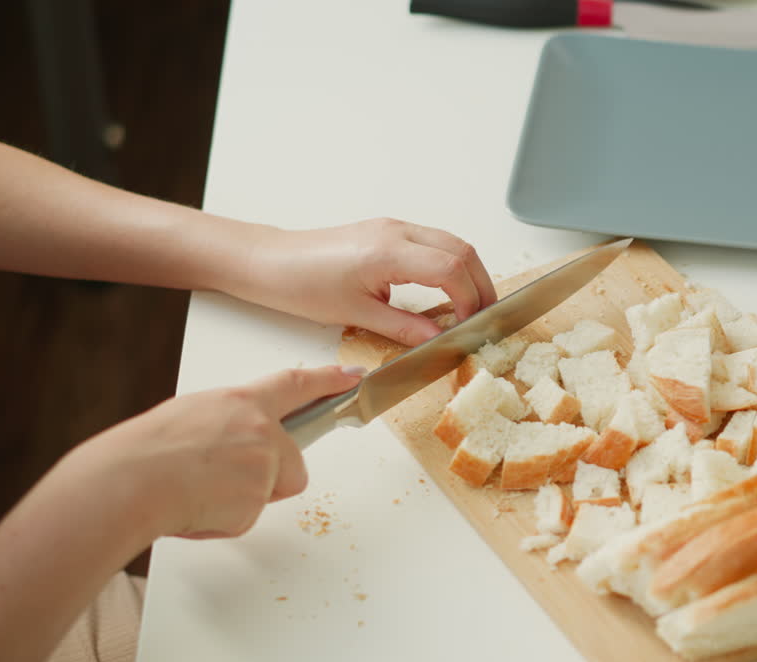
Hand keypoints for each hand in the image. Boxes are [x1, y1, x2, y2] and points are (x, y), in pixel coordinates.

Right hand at [45, 365, 363, 539]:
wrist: (128, 482)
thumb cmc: (145, 451)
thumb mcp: (191, 416)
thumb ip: (228, 425)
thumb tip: (234, 444)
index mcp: (241, 402)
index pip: (294, 385)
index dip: (326, 380)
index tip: (350, 377)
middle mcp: (261, 431)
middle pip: (294, 464)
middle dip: (270, 479)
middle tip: (222, 480)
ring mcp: (262, 466)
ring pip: (268, 494)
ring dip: (241, 501)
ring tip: (198, 491)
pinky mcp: (255, 502)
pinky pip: (246, 518)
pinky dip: (222, 520)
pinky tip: (195, 507)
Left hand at [228, 218, 496, 346]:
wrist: (271, 263)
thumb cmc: (302, 284)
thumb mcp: (357, 315)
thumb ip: (405, 328)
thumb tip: (439, 340)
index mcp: (388, 252)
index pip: (452, 268)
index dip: (470, 299)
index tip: (471, 325)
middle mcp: (396, 232)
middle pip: (462, 250)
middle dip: (481, 284)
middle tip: (485, 317)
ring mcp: (394, 227)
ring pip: (452, 242)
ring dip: (469, 272)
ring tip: (472, 306)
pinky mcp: (388, 231)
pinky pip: (434, 242)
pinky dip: (451, 264)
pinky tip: (448, 290)